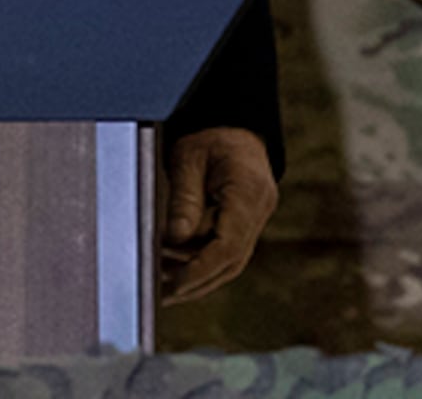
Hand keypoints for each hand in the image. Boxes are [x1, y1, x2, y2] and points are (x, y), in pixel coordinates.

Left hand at [157, 125, 278, 305]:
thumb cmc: (210, 136)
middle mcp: (260, 208)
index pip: (229, 244)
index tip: (175, 284)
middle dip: (197, 281)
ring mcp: (257, 218)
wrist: (233, 127)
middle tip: (162, 294)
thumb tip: (176, 239)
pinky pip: (228, 252)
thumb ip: (184, 200)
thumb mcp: (188, 158)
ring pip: (230, 262)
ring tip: (162, 285)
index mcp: (249, 190)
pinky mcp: (248, 223)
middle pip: (232, 261)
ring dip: (198, 277)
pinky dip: (203, 264)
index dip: (201, 269)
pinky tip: (175, 270)